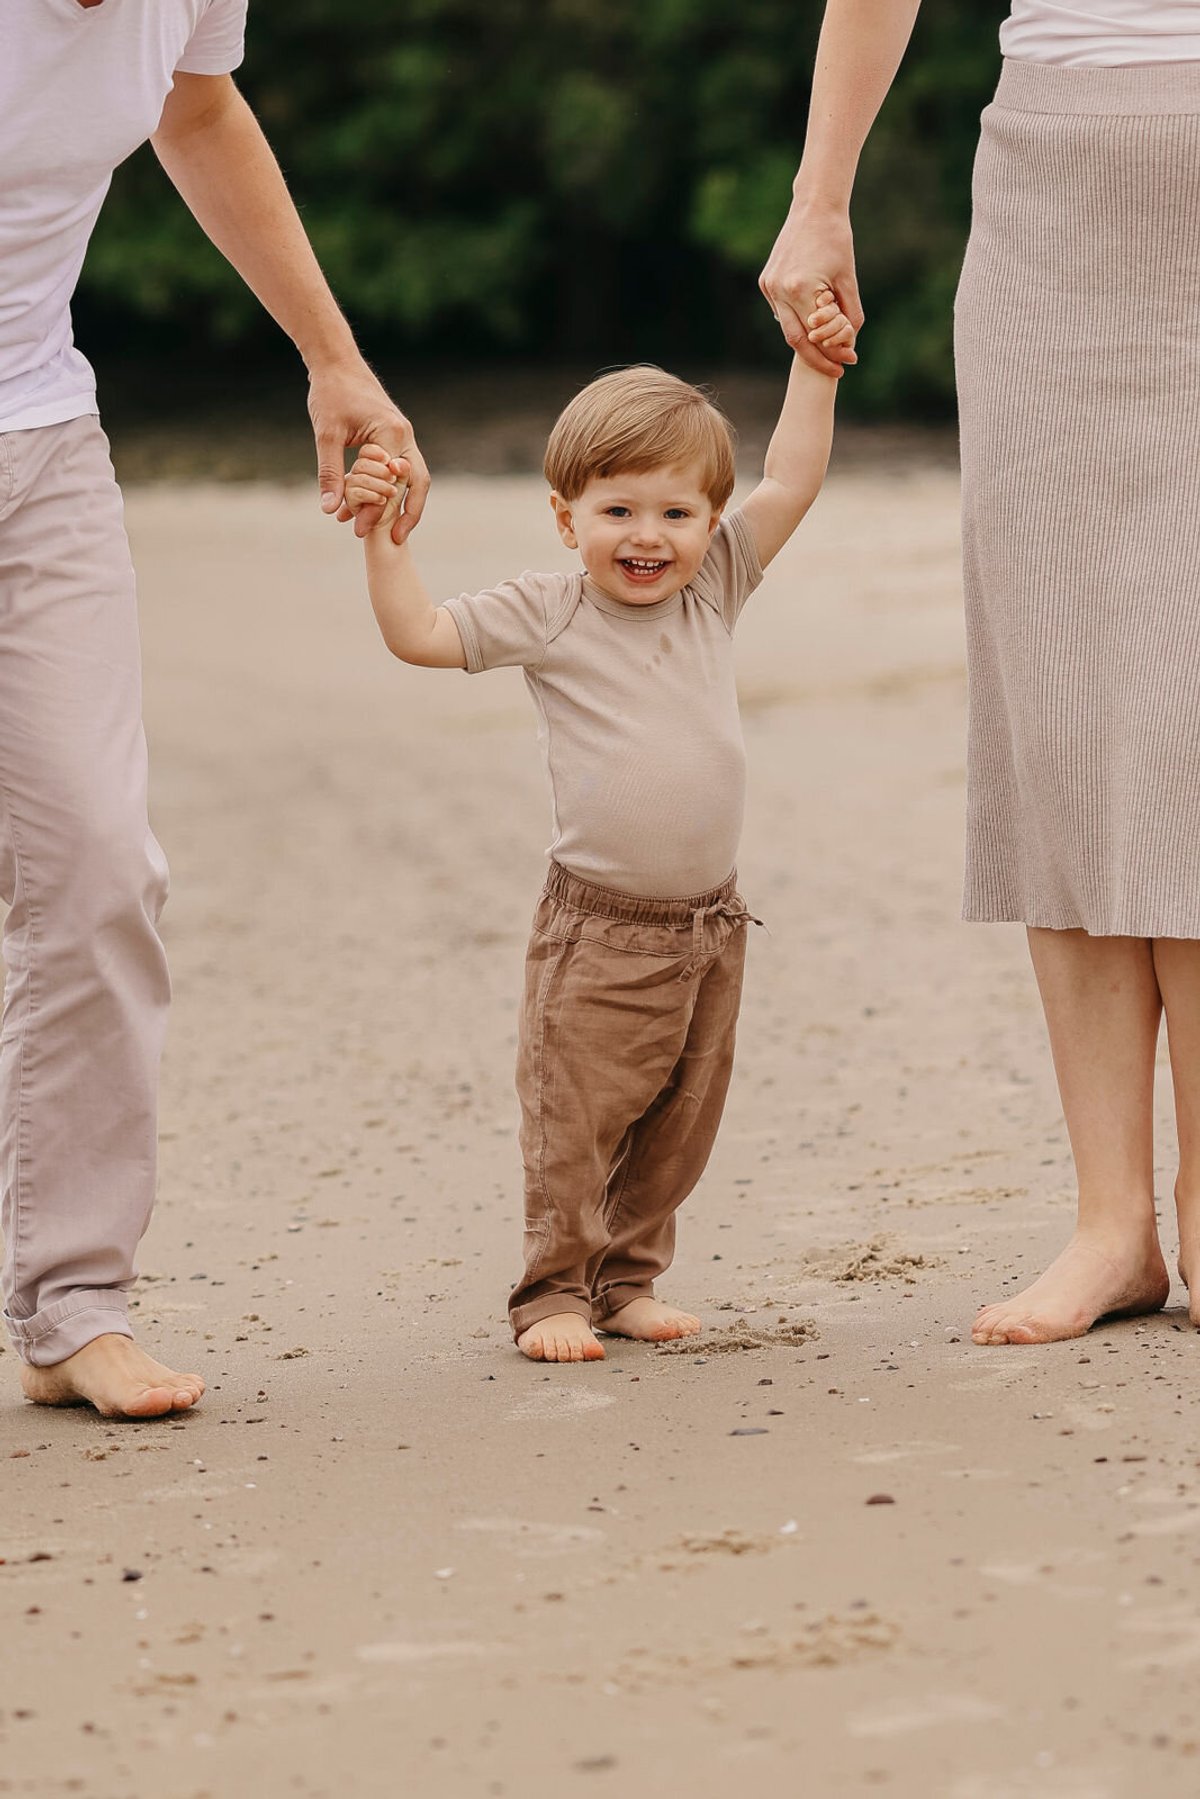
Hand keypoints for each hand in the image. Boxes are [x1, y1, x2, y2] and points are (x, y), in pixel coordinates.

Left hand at [308, 359, 429, 543]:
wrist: (337, 363)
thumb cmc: (330, 393)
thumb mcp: (326, 434)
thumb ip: (331, 474)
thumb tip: (330, 510)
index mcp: (392, 433)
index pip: (391, 482)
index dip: (377, 509)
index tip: (359, 529)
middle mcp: (405, 436)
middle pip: (418, 483)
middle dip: (408, 514)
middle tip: (394, 540)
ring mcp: (404, 436)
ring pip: (415, 478)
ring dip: (404, 504)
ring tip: (391, 530)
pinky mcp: (397, 437)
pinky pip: (403, 469)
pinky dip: (395, 489)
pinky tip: (380, 506)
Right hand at [759, 201, 862, 375]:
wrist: (814, 207)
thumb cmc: (837, 239)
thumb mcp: (849, 279)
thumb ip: (850, 315)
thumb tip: (849, 344)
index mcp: (800, 289)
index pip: (814, 336)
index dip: (831, 354)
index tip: (848, 363)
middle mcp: (779, 290)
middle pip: (795, 339)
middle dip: (816, 357)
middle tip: (836, 367)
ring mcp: (769, 286)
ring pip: (787, 326)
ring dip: (808, 339)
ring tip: (829, 345)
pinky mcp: (766, 281)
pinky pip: (782, 310)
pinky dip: (798, 319)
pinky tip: (813, 320)